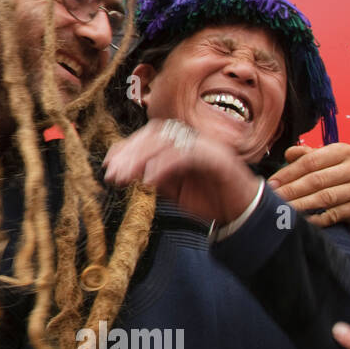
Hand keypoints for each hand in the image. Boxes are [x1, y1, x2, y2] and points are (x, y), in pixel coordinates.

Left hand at [103, 118, 259, 225]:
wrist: (241, 215)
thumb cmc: (209, 200)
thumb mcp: (173, 189)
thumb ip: (153, 177)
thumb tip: (126, 171)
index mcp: (182, 144)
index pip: (150, 136)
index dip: (126, 147)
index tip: (107, 164)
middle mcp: (194, 139)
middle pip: (156, 133)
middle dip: (130, 152)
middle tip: (112, 174)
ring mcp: (207, 146)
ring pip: (169, 141)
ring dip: (142, 158)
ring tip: (125, 178)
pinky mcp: (218, 158)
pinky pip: (187, 154)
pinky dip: (164, 165)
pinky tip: (149, 181)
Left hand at [267, 143, 349, 230]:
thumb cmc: (337, 173)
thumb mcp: (325, 158)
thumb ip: (306, 155)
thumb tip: (289, 154)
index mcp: (344, 151)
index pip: (310, 162)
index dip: (288, 173)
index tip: (272, 184)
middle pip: (316, 180)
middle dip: (290, 190)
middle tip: (273, 199)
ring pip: (324, 198)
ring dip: (300, 205)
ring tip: (283, 209)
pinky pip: (333, 215)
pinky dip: (315, 219)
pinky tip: (301, 221)